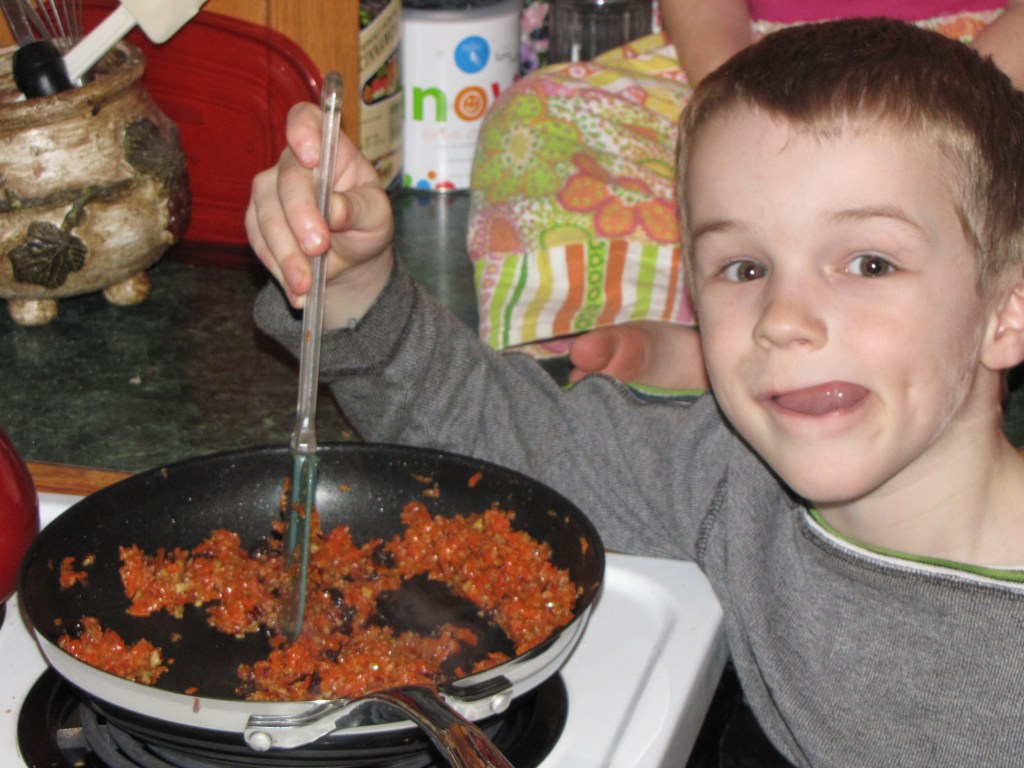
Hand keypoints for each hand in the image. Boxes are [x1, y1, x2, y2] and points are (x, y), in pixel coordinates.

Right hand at [246, 101, 394, 327]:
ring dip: (285, 252)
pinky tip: (297, 289)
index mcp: (330, 150)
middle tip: (318, 248)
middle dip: (299, 216)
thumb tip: (334, 209)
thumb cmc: (366, 226)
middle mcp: (295, 164)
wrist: (351, 262)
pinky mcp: (257, 222)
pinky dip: (277, 267)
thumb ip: (359, 208)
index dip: (303, 131)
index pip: (307, 120)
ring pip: (265, 214)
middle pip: (286, 178)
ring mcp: (271, 192)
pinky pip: (259, 241)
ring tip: (306, 282)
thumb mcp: (377, 217)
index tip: (311, 158)